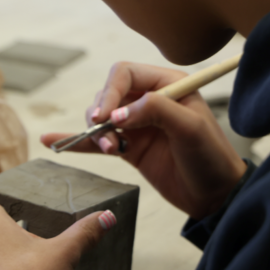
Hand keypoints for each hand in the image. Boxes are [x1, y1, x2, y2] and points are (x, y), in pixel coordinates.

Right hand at [40, 61, 246, 219]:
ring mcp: (137, 124)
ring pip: (100, 117)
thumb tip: (118, 113)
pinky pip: (97, 141)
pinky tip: (52, 141)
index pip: (124, 73)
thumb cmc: (211, 158)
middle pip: (107, 94)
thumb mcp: (190, 129)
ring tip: (110, 148)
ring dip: (96, 132)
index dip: (109, 92)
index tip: (104, 117)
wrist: (217, 195)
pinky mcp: (129, 147)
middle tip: (108, 137)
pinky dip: (76, 142)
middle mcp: (149, 99)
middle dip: (101, 114)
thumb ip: (156, 111)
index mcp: (167, 85)